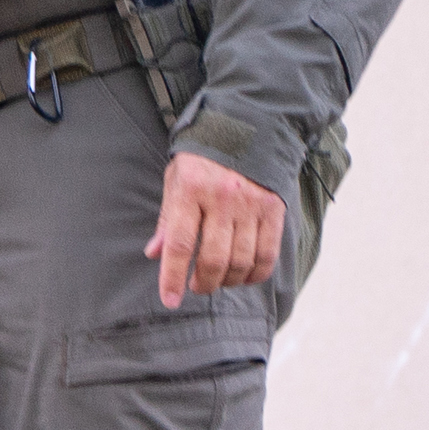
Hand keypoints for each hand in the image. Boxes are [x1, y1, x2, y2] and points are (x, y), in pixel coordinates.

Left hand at [146, 150, 285, 308]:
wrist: (247, 129)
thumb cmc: (202, 160)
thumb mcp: (175, 181)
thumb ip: (166, 219)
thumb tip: (153, 254)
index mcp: (190, 190)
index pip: (179, 244)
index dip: (172, 277)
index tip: (170, 300)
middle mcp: (222, 198)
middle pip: (213, 258)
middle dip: (203, 283)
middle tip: (197, 288)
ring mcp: (251, 204)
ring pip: (241, 260)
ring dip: (228, 281)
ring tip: (218, 282)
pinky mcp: (274, 209)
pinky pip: (268, 254)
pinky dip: (256, 273)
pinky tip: (244, 277)